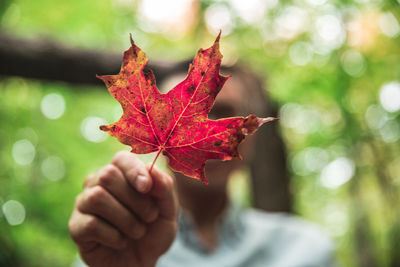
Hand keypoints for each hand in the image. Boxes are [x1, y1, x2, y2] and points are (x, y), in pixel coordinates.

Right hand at [68, 151, 177, 266]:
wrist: (142, 263)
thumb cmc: (153, 231)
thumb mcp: (168, 210)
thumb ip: (165, 188)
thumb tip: (152, 168)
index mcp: (121, 174)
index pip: (121, 159)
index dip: (134, 170)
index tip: (147, 187)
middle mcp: (98, 184)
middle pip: (107, 175)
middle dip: (135, 200)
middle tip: (150, 217)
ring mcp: (84, 204)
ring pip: (97, 197)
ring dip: (125, 219)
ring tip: (137, 231)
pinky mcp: (76, 227)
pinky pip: (90, 224)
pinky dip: (114, 236)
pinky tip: (121, 241)